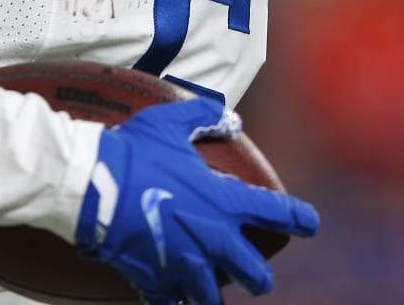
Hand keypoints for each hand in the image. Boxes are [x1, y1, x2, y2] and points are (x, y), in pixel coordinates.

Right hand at [75, 97, 319, 303]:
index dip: (300, 220)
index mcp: (224, 201)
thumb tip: (232, 119)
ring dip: (212, 297)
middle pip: (255, 275)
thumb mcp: (172, 122)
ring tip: (210, 297)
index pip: (278, 213)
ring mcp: (184, 265)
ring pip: (212, 300)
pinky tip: (168, 298)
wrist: (93, 185)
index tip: (310, 225)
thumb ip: (205, 117)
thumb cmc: (134, 151)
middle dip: (258, 278)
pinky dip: (170, 302)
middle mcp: (212, 239)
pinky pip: (169, 304)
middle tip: (256, 277)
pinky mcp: (154, 281)